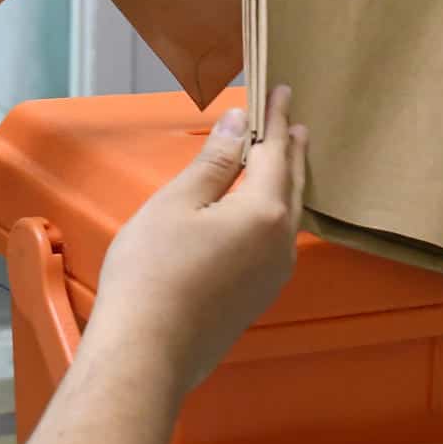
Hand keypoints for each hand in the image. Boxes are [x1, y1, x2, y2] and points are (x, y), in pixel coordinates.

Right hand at [87, 87, 307, 397]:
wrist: (148, 353)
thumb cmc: (153, 270)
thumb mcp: (177, 203)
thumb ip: (213, 162)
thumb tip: (240, 123)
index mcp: (264, 212)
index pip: (275, 152)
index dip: (275, 120)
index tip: (280, 90)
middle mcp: (281, 242)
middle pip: (291, 184)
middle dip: (291, 150)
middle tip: (294, 121)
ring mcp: (273, 274)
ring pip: (289, 214)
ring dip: (288, 182)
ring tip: (286, 160)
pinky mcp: (258, 296)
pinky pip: (278, 239)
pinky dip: (276, 212)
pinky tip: (264, 213)